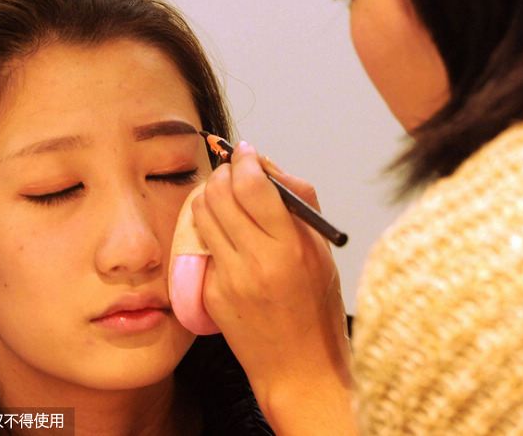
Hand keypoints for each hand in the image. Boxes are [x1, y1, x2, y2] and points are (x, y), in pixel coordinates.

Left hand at [192, 141, 355, 435]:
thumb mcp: (322, 252)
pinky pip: (201, 245)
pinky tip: (226, 238)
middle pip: (219, 194)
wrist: (298, 369)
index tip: (246, 152)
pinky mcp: (209, 293)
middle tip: (234, 172)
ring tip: (227, 200)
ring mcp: (228, 279)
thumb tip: (266, 166)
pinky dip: (211, 231)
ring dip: (212, 197)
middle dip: (224, 173)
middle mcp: (255, 262)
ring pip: (202, 214)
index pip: (252, 185)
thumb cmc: (317, 309)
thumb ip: (298, 205)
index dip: (245, 160)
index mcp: (289, 249)